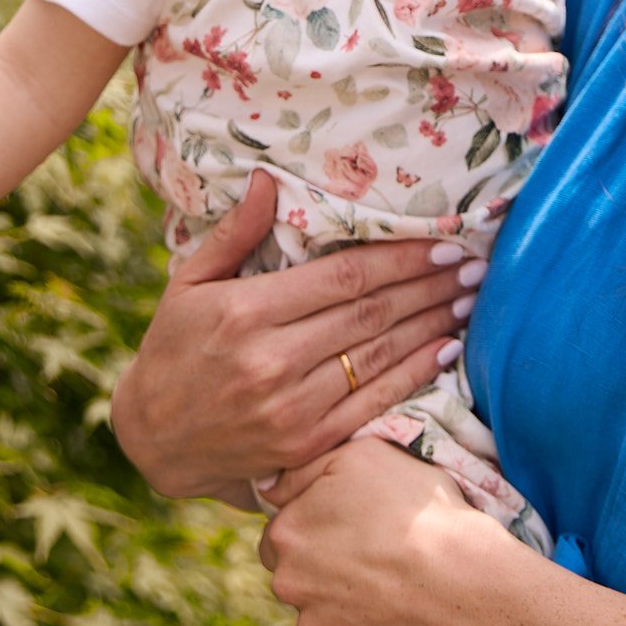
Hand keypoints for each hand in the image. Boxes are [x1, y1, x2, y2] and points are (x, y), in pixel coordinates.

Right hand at [110, 170, 479, 498]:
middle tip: (474, 265)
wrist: (151, 441)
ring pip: (379, 356)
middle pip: (370, 314)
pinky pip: (373, 403)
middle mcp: (271, 361)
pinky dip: (415, 374)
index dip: (401, 259)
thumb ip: (233, 233)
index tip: (443, 242)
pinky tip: (446, 349)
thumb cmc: (173, 349)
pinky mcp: (304, 445)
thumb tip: (268, 180)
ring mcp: (290, 408)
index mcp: (245, 313)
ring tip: (470, 298)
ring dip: (433, 324)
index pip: (343, 278)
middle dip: (429, 286)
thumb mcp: (189, 283)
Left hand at [260, 438, 491, 625]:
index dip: (317, 527)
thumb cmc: (416, 511)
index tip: (354, 527)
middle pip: (299, 577)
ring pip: (323, 616)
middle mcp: (290, 586)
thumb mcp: (361, 456)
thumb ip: (305, 470)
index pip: (282, 533)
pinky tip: (402, 620)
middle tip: (376, 557)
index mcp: (287, 533)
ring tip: (396, 590)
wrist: (461, 582)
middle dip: (327, 569)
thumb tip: (270, 488)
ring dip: (348, 605)